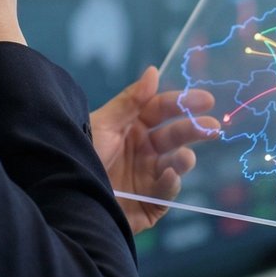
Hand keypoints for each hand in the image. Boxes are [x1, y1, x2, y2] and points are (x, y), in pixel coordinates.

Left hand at [90, 66, 219, 233]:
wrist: (64, 197)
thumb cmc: (79, 156)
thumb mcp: (103, 125)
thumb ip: (130, 101)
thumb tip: (153, 71)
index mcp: (133, 128)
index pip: (162, 111)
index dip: (183, 103)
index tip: (205, 100)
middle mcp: (143, 152)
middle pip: (174, 136)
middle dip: (194, 130)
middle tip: (212, 128)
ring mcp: (147, 178)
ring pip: (175, 165)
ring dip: (184, 159)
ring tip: (185, 156)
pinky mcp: (149, 205)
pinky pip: (165, 193)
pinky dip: (170, 183)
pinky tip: (169, 175)